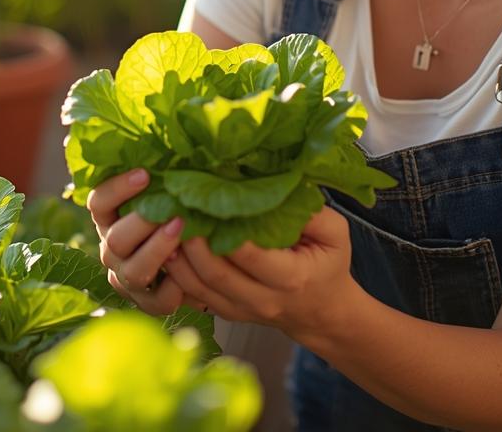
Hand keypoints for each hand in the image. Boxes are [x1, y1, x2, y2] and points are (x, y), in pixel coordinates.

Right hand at [86, 169, 205, 315]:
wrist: (195, 266)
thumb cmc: (179, 218)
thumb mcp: (168, 198)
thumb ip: (168, 182)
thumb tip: (186, 148)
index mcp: (111, 220)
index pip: (98, 203)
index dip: (117, 188)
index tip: (146, 174)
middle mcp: (112, 249)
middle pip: (115, 239)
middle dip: (143, 223)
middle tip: (172, 211)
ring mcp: (126, 278)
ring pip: (133, 271)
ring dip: (158, 252)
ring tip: (183, 234)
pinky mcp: (145, 303)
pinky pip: (154, 302)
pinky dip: (172, 291)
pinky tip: (190, 279)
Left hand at [163, 205, 358, 335]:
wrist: (322, 312)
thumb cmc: (328, 266)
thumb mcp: (335, 235)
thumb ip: (312, 213)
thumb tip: (279, 190)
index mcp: (290, 278)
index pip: (249, 255)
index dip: (222, 231)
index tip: (204, 201)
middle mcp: (262, 299)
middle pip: (215, 272)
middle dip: (191, 241)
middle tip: (175, 208)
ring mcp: (240, 309)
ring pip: (197, 287)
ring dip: (177, 256)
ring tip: (166, 223)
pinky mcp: (224, 312)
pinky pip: (192, 295)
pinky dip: (176, 271)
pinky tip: (168, 245)